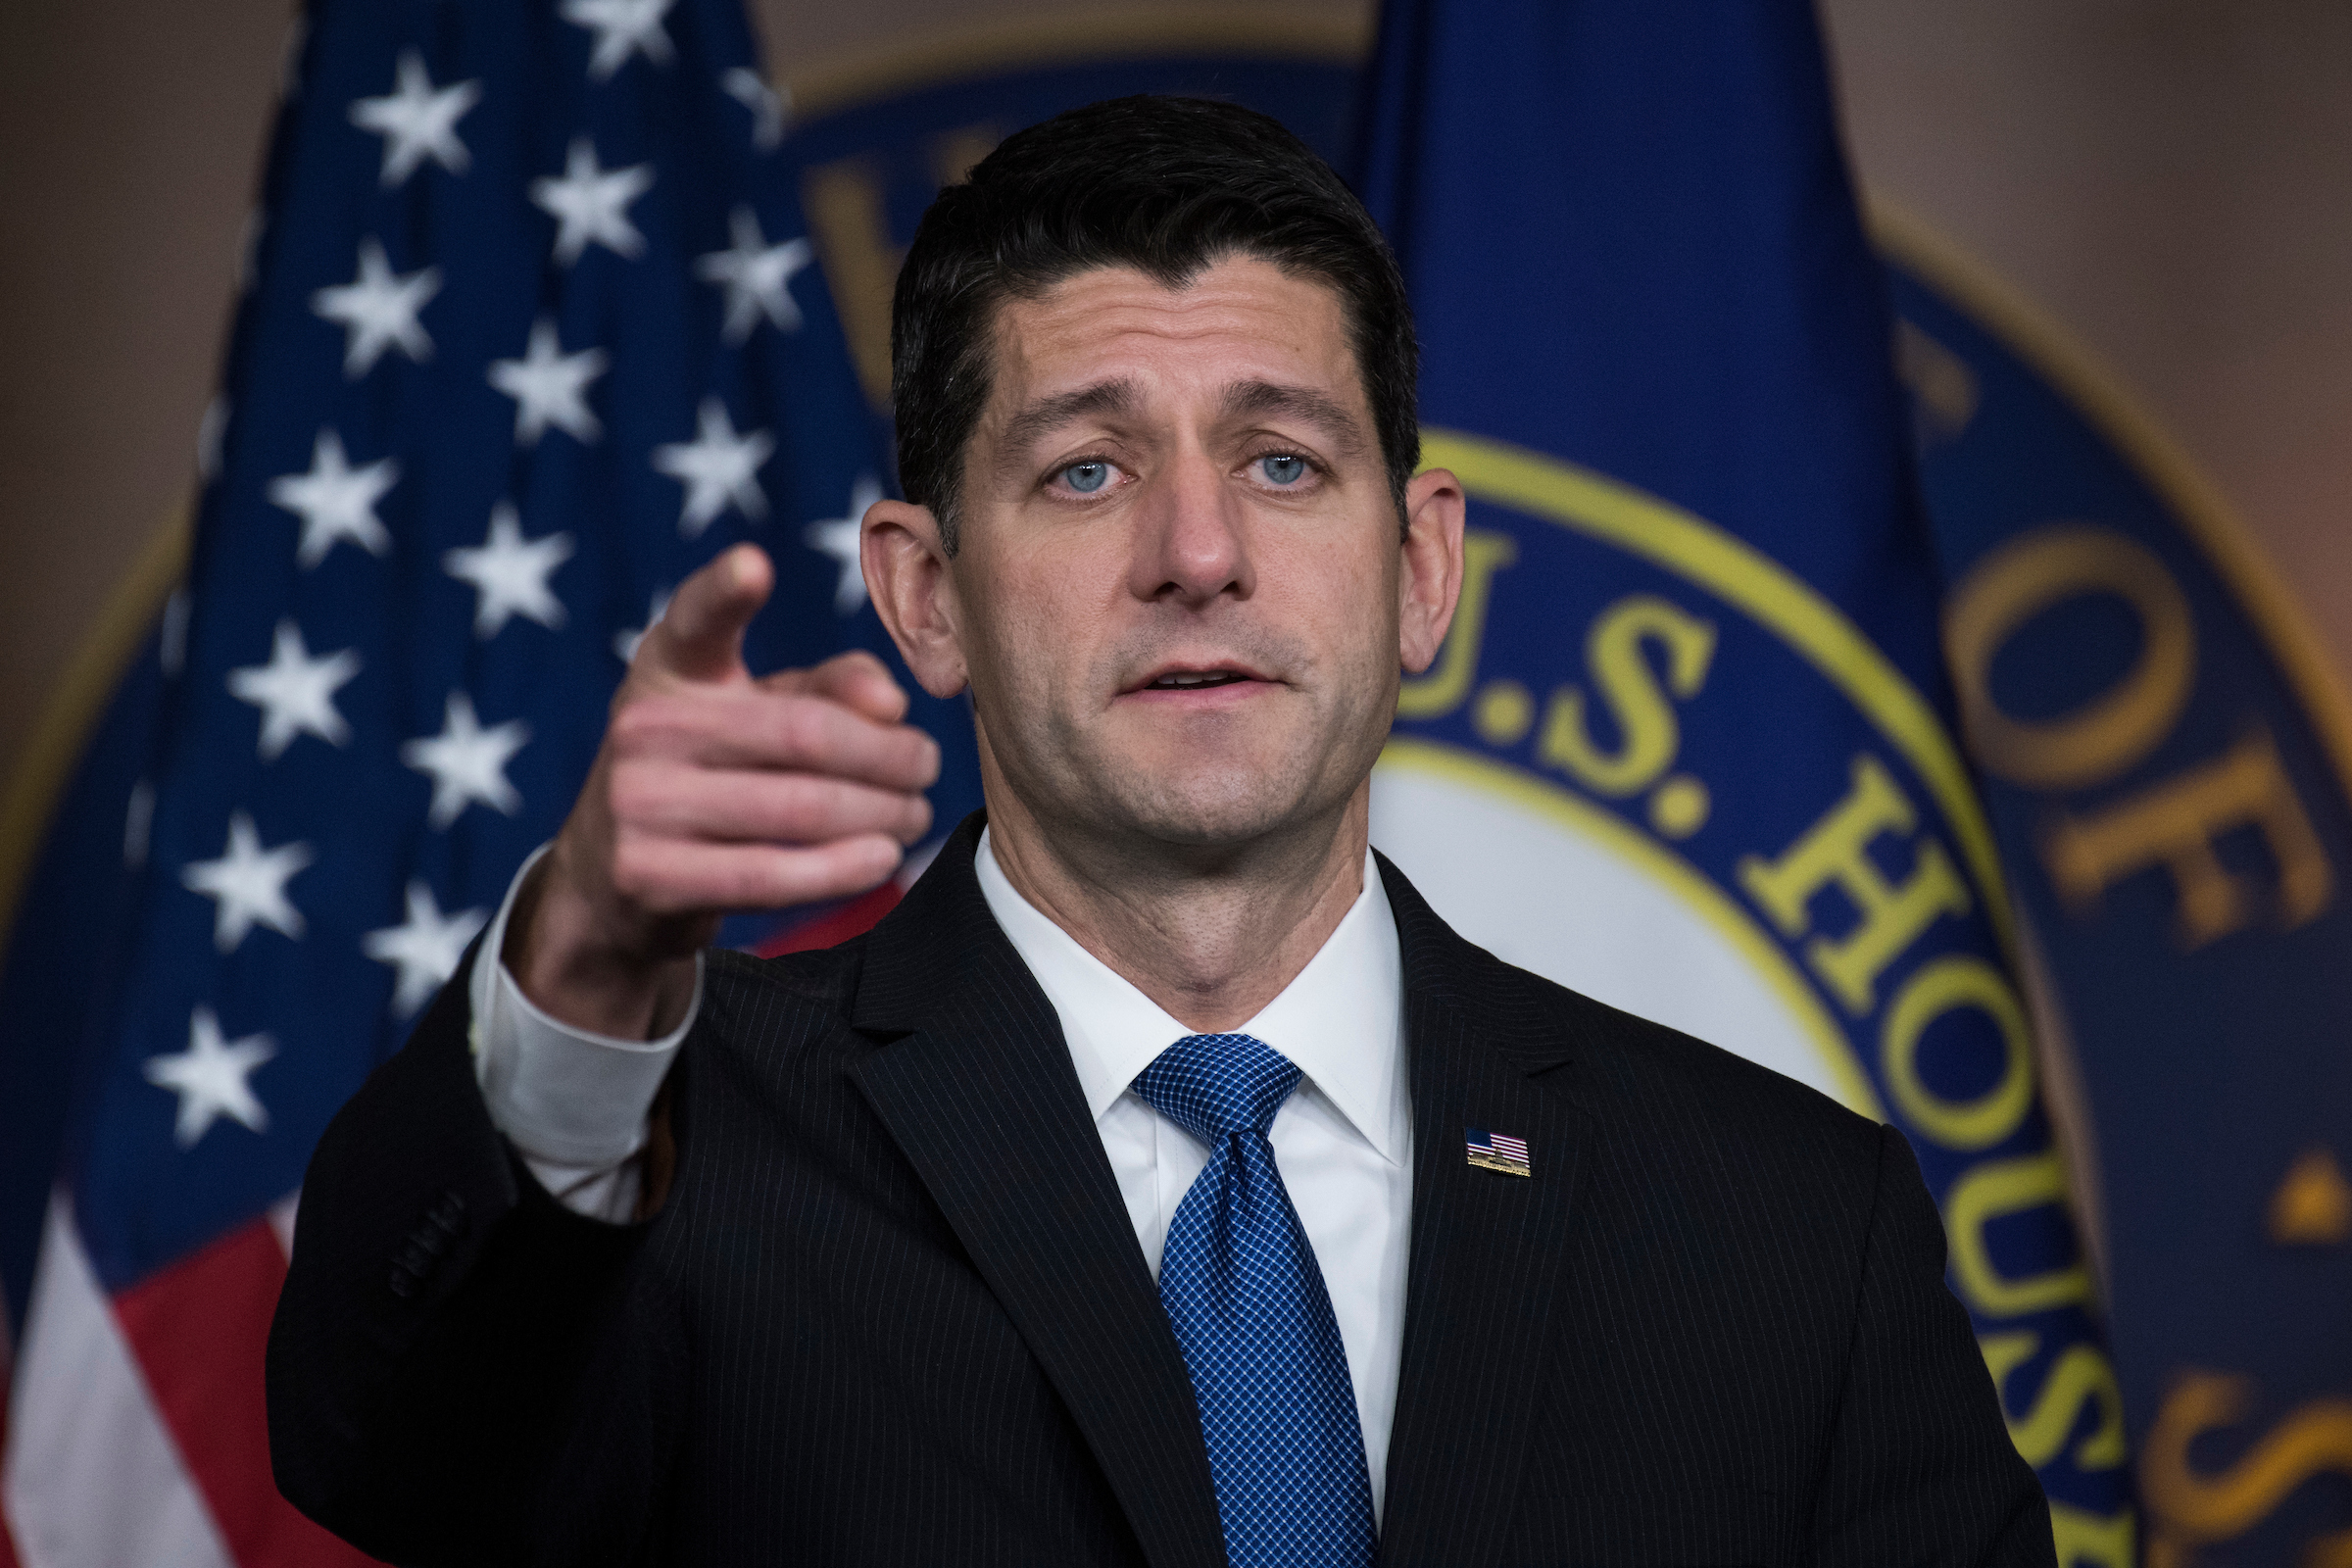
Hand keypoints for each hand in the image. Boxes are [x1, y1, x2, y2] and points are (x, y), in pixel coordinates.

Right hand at [509, 544, 940, 1037]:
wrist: (612, 875)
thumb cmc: (711, 772)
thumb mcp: (757, 710)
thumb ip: (831, 688)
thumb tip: (891, 702)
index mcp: (672, 666)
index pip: (695, 619)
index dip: (724, 591)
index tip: (754, 567)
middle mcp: (644, 726)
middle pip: (804, 735)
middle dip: (889, 755)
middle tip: (927, 764)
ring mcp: (638, 803)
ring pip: (800, 809)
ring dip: (882, 814)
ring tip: (914, 814)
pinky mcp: (647, 876)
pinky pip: (769, 876)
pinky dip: (843, 870)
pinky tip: (883, 858)